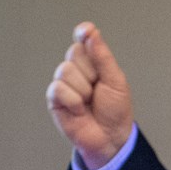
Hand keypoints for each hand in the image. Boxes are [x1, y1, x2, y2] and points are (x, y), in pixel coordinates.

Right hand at [46, 22, 133, 169]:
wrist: (110, 137)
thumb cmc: (115, 110)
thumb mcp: (115, 80)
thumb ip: (102, 56)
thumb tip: (92, 32)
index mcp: (93, 62)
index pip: (84, 39)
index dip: (84, 33)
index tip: (85, 31)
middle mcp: (77, 70)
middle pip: (74, 53)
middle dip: (91, 72)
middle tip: (98, 88)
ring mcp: (65, 83)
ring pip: (66, 70)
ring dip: (83, 89)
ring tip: (89, 101)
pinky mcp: (55, 99)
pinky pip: (59, 88)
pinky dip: (73, 100)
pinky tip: (79, 109)